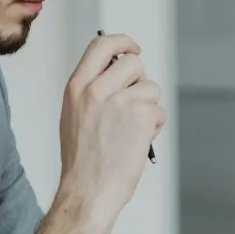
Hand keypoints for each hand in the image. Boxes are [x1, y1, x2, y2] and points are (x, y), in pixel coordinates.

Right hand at [41, 33, 166, 233]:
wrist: (87, 191)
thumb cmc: (83, 161)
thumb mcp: (74, 116)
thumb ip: (93, 91)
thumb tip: (121, 73)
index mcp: (76, 87)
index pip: (101, 45)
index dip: (122, 42)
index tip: (133, 49)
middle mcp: (96, 89)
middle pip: (134, 63)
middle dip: (141, 81)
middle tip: (136, 102)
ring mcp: (120, 100)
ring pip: (151, 88)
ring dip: (148, 108)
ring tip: (130, 131)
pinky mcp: (141, 115)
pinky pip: (159, 111)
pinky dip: (154, 127)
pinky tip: (138, 142)